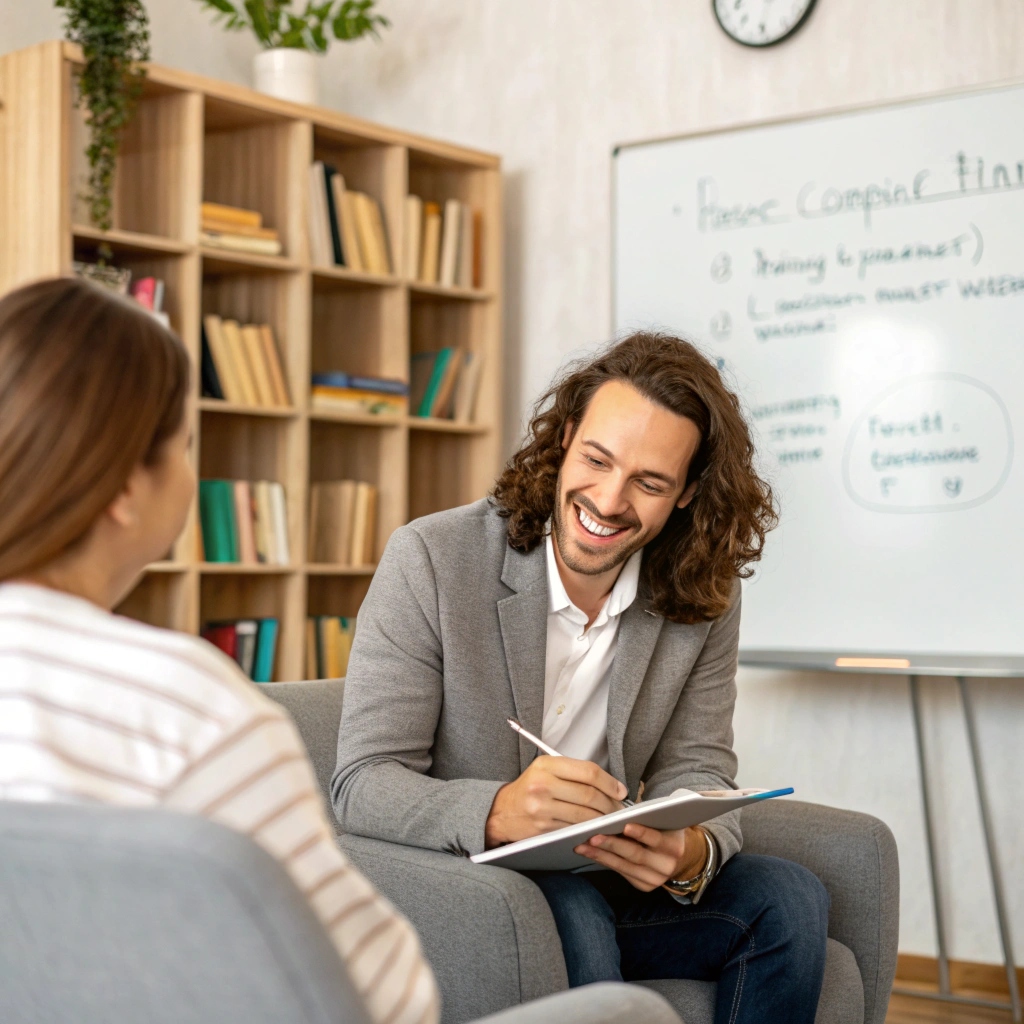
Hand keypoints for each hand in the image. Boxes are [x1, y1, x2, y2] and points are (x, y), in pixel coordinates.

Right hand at [485, 756, 627, 847]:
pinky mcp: (543, 828)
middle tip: (619, 809)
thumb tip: (610, 785)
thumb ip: (573, 772)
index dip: (610, 782)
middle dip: (610, 804)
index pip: (588, 771)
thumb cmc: (529, 788)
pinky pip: (574, 829)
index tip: (620, 791)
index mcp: (547, 765)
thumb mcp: (545, 769)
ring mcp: (542, 808)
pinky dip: (589, 830)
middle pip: (589, 794)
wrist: (501, 811)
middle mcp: (543, 784)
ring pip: (585, 815)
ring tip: (611, 820)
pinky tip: (595, 829)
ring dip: (603, 820)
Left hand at [574, 824, 707, 891]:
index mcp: (675, 846)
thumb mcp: (664, 822)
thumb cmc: (665, 830)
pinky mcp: (644, 886)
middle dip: (612, 845)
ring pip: (624, 866)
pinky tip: (590, 853)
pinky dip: (604, 861)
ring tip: (582, 846)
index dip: (641, 833)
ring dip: (601, 855)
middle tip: (592, 836)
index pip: (657, 839)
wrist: (680, 857)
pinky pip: (621, 872)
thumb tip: (618, 813)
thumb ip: (649, 819)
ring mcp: (655, 879)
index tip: (625, 825)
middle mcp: (666, 866)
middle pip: (636, 855)